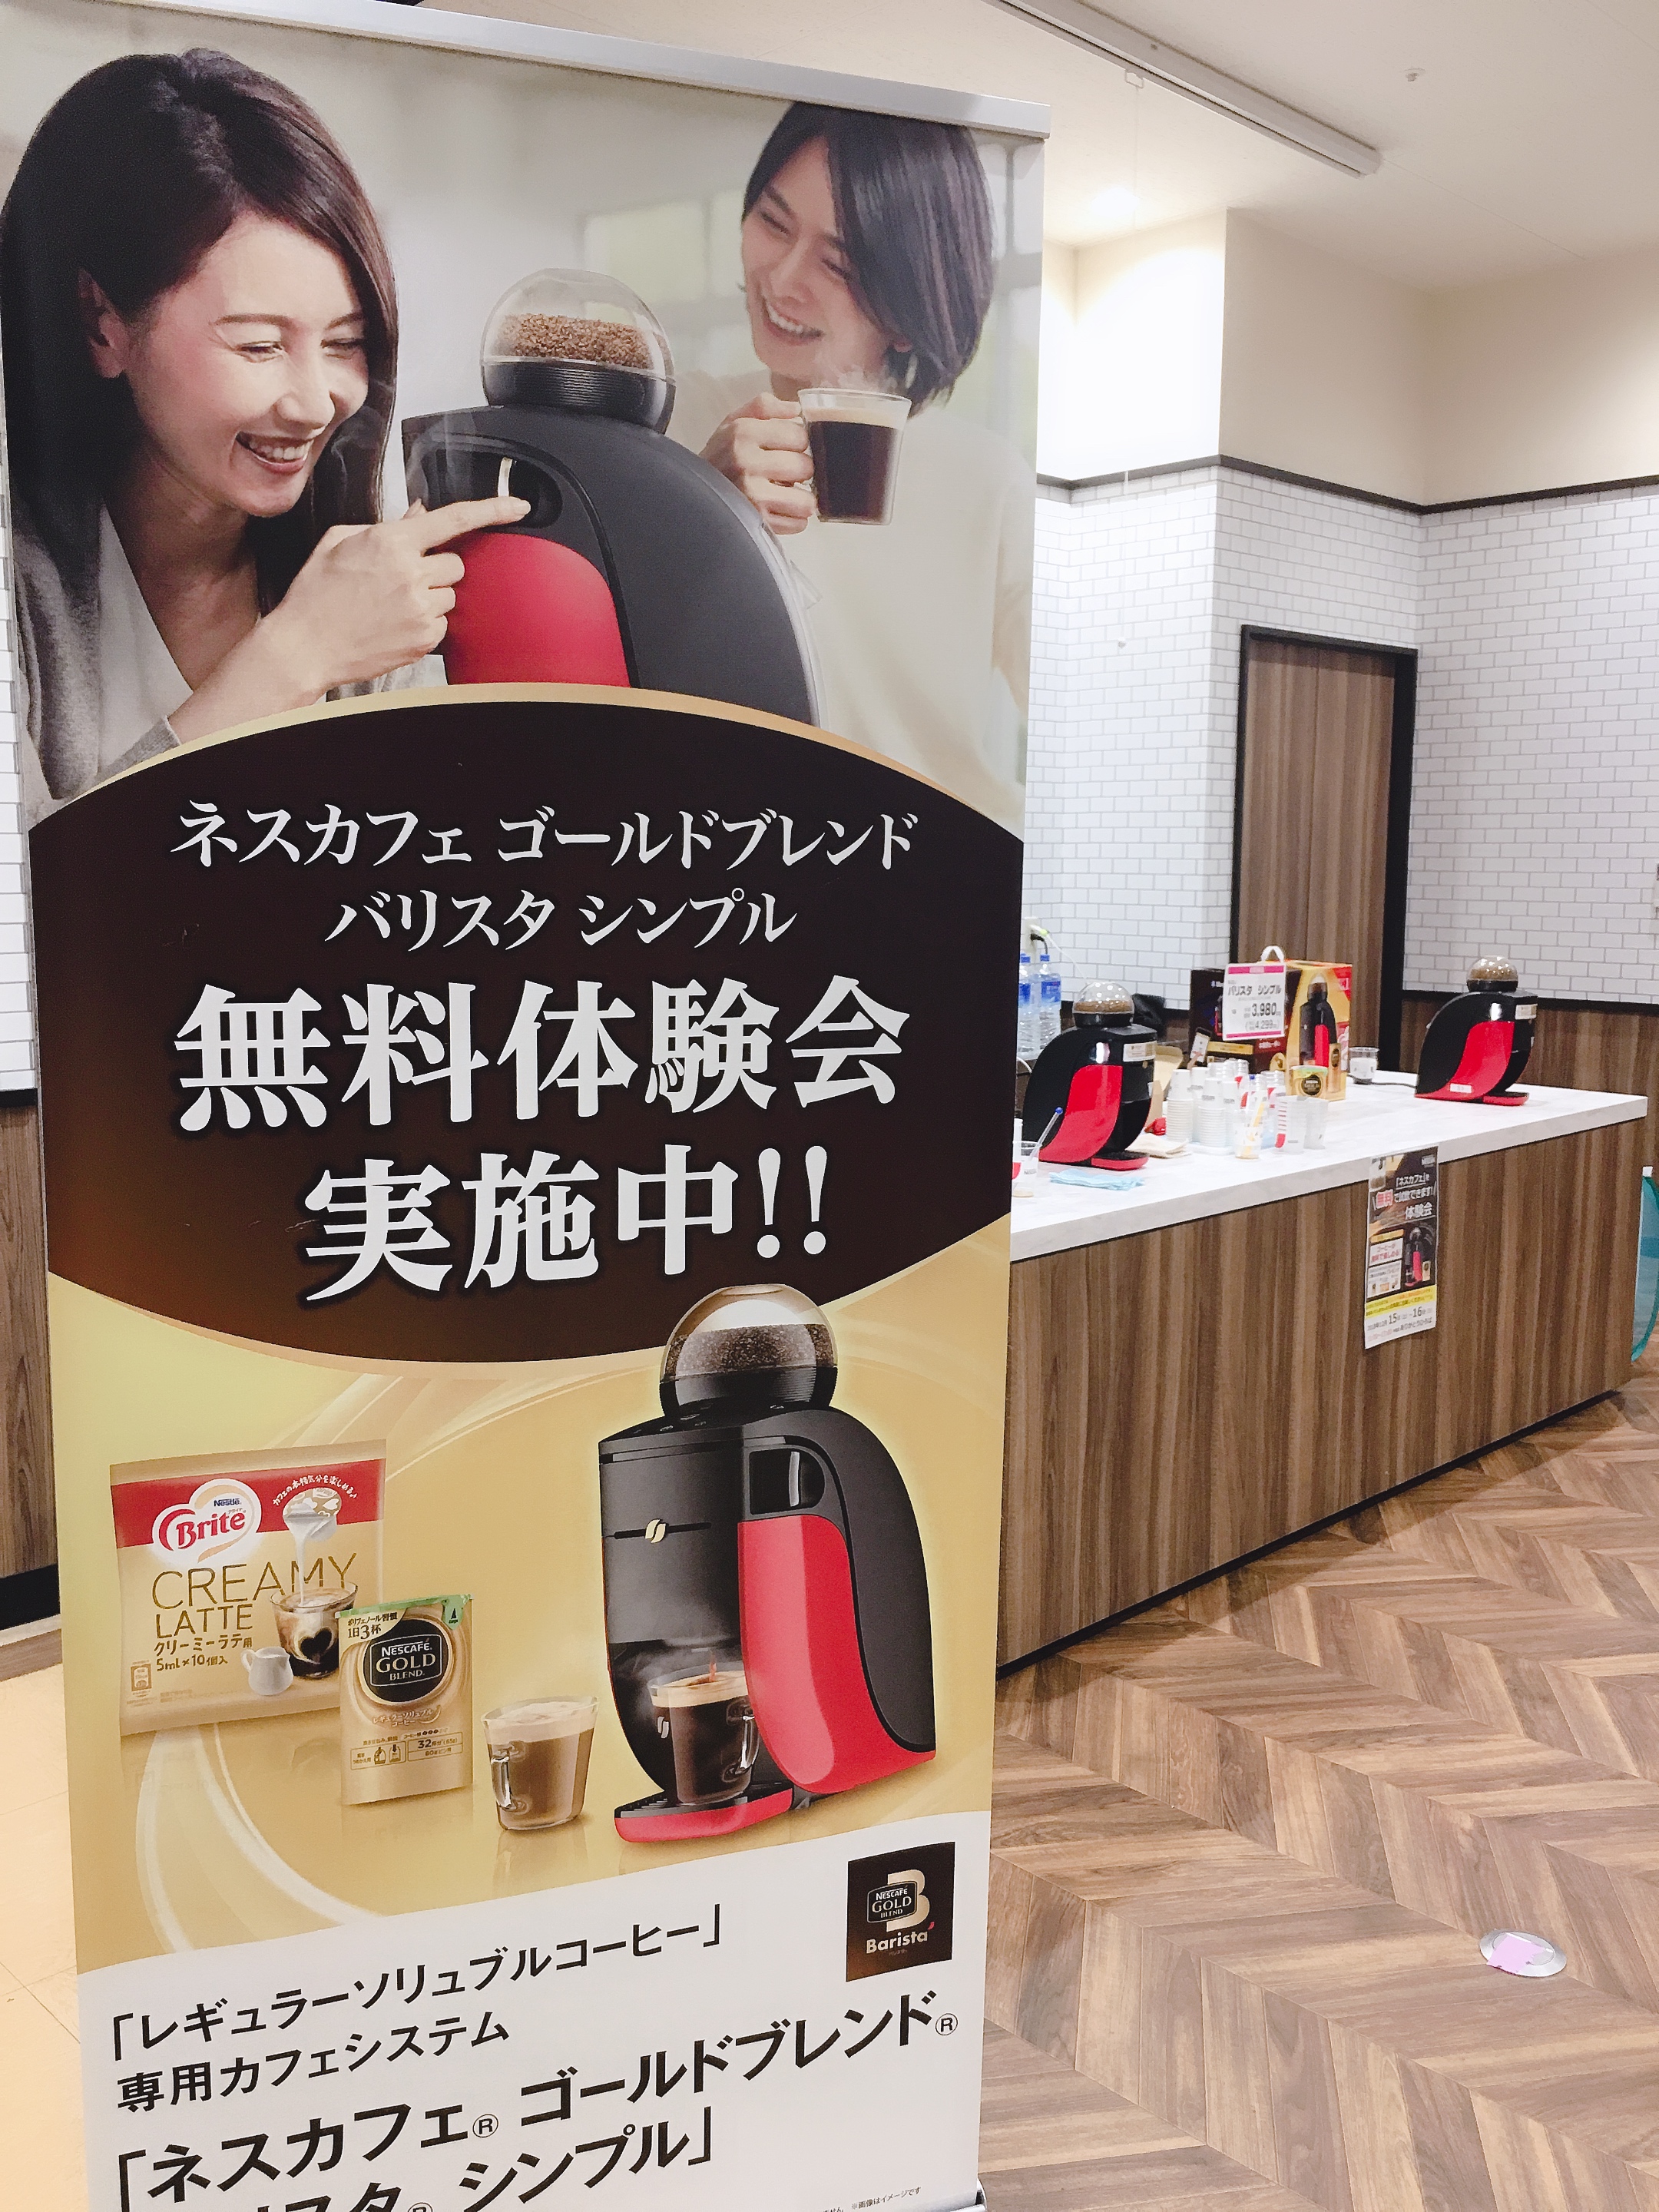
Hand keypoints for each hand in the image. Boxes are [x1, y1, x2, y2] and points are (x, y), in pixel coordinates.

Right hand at [169, 495, 529, 742]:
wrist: (305, 646)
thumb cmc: (316, 596)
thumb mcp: (340, 542)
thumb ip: (386, 526)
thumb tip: (420, 515)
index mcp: (390, 542)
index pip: (453, 519)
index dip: (492, 510)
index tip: (517, 507)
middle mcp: (411, 574)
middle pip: (456, 564)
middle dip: (437, 568)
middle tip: (405, 578)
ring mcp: (420, 609)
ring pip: (450, 595)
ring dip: (431, 596)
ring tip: (392, 604)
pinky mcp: (424, 639)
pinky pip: (443, 623)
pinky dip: (426, 622)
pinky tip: (394, 623)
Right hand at [702, 393, 814, 535]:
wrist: (691, 492)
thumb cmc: (720, 458)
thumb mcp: (733, 422)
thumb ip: (764, 407)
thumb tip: (796, 409)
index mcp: (743, 432)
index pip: (799, 436)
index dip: (796, 443)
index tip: (785, 448)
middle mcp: (746, 463)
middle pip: (805, 467)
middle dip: (798, 470)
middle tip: (783, 473)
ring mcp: (752, 496)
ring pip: (806, 500)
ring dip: (800, 499)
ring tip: (784, 493)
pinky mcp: (757, 523)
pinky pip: (798, 524)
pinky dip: (794, 519)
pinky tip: (778, 509)